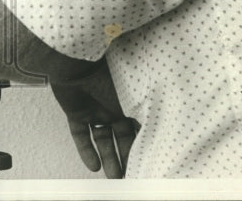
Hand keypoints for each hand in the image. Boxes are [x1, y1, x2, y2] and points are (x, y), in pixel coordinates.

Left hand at [50, 63, 138, 178]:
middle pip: (122, 137)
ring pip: (103, 139)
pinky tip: (93, 166)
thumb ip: (146, 119)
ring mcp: (94, 109)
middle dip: (127, 157)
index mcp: (129, 101)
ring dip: (109, 158)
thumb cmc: (108, 76)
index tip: (149, 163)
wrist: (77, 64)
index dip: (143, 145)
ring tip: (115, 177)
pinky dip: (86, 150)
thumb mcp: (134, 101)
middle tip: (132, 176)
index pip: (139, 128)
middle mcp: (113, 106)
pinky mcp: (77, 112)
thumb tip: (165, 135)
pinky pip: (81, 134)